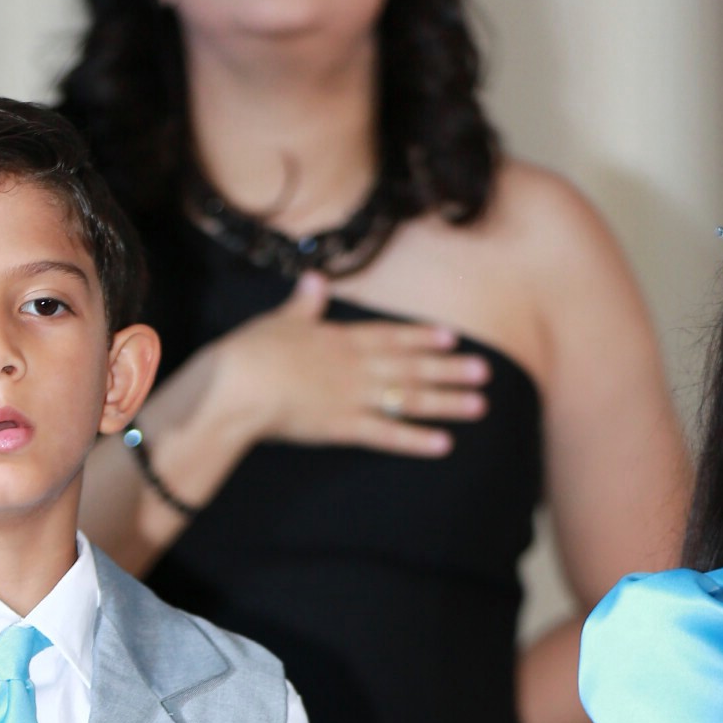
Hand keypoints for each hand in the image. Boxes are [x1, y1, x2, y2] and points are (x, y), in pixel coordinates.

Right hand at [221, 271, 489, 456]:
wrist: (238, 383)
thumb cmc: (251, 352)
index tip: (452, 338)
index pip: (391, 336)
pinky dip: (416, 440)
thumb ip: (303, 303)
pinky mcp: (342, 427)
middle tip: (485, 372)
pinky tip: (443, 444)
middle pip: (411, 367)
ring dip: (445, 402)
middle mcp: (356, 365)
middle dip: (449, 369)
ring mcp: (353, 396)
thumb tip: (314, 279)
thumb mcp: (279, 320)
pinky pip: (387, 435)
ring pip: (408, 398)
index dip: (423, 338)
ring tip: (479, 405)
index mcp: (340, 338)